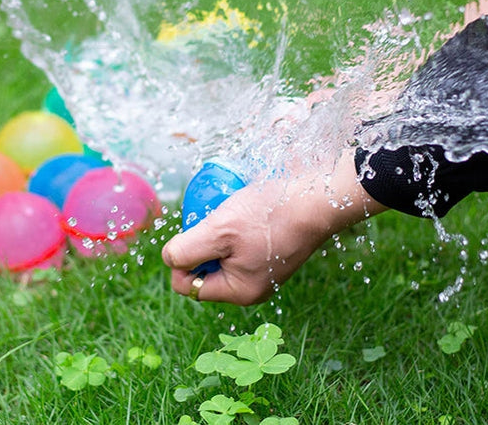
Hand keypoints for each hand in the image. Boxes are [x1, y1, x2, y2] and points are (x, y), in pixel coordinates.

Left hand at [161, 150, 385, 304]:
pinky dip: (237, 224)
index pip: (188, 284)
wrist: (318, 197)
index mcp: (238, 291)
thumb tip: (168, 260)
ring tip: (230, 208)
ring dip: (219, 228)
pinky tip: (245, 207)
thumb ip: (188, 251)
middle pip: (205, 266)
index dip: (181, 257)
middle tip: (215, 216)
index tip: (196, 229)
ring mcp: (263, 267)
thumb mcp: (220, 231)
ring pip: (222, 250)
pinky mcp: (272, 249)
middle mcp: (251, 286)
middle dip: (203, 239)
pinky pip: (241, 241)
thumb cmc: (270, 214)